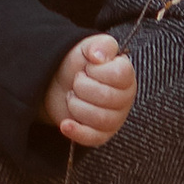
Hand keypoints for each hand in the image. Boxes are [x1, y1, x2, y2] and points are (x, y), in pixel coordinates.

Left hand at [46, 32, 136, 146]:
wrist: (58, 82)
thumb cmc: (77, 64)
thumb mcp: (87, 47)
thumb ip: (99, 44)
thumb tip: (98, 56)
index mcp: (126, 76)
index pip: (120, 74)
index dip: (97, 70)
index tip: (88, 67)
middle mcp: (125, 98)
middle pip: (106, 97)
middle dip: (82, 87)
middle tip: (76, 81)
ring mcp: (115, 119)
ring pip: (99, 118)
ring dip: (76, 105)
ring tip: (72, 96)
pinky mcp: (100, 134)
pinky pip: (93, 138)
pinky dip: (77, 131)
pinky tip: (65, 124)